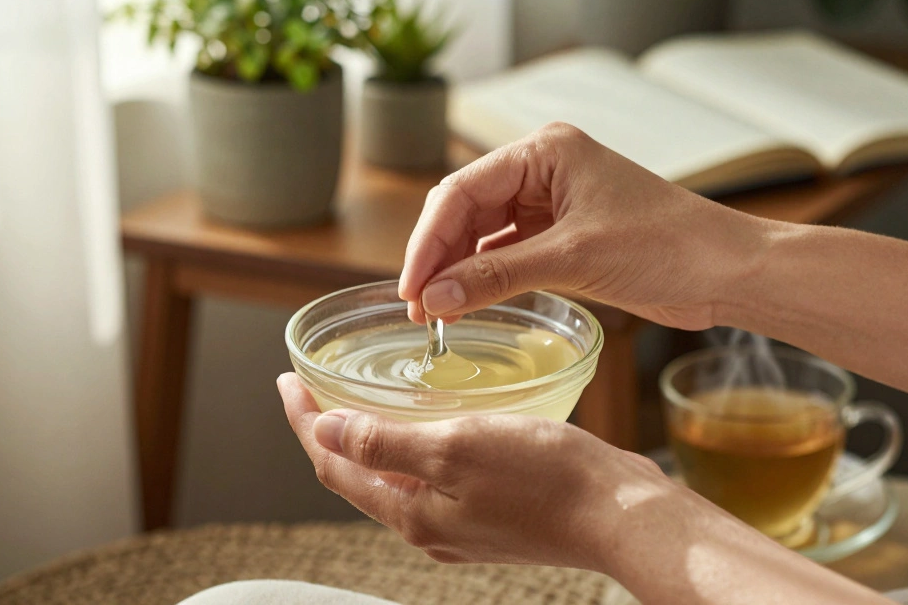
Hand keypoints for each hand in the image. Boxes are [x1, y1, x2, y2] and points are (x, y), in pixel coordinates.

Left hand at [276, 372, 673, 572]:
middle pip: (358, 473)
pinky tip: (427, 423)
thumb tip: (324, 430)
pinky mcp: (491, 512)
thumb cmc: (546, 478)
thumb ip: (385, 441)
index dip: (305, 421)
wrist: (620, 515)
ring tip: (358, 399)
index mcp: (411, 513)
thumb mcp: (455, 447)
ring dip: (370, 438)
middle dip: (329, 430)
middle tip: (311, 387)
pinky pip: (433, 477)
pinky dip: (413, 446)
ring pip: (396, 475)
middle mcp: (429, 526)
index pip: (334, 464)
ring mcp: (461, 523)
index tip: (288, 381)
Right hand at [399, 122, 771, 328]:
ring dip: (458, 271)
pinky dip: (485, 279)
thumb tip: (435, 298)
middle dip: (438, 257)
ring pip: (482, 234)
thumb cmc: (668, 246)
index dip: (428, 241)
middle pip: (465, 210)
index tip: (411, 288)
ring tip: (436, 313)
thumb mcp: (573, 259)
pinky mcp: (563, 235)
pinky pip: (507, 254)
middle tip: (418, 307)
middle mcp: (543, 169)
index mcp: (544, 151)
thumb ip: (497, 277)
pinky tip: (467, 303)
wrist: (728, 272)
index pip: (462, 191)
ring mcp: (552, 203)